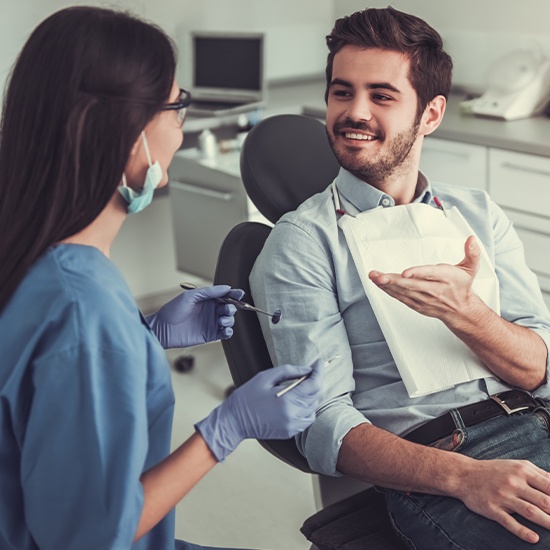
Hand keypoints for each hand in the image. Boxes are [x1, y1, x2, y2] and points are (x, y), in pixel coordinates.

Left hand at [146, 285, 244, 348]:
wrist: (162, 329)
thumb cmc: (173, 310)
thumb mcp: (191, 296)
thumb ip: (209, 292)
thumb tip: (227, 288)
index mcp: (207, 299)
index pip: (225, 295)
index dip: (234, 294)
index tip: (239, 294)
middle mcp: (211, 311)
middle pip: (229, 307)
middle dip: (231, 307)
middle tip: (226, 309)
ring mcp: (211, 323)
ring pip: (229, 320)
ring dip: (229, 320)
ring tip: (221, 321)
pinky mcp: (210, 335)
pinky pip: (225, 333)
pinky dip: (228, 332)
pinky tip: (224, 330)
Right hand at [195, 360, 322, 460]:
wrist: (234, 421)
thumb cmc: (247, 397)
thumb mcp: (265, 377)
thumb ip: (289, 371)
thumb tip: (306, 369)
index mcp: (287, 401)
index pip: (314, 385)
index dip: (318, 372)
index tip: (318, 364)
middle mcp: (293, 415)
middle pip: (315, 396)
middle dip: (313, 382)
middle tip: (306, 373)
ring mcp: (292, 426)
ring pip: (312, 408)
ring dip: (309, 396)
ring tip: (297, 388)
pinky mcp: (289, 432)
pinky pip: (306, 418)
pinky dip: (305, 408)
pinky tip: (293, 401)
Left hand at [368, 236, 480, 323]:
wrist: (461, 310)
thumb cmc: (461, 286)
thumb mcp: (471, 269)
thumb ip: (472, 253)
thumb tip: (471, 239)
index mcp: (446, 278)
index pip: (430, 274)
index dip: (417, 273)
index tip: (405, 272)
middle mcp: (434, 290)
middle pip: (411, 285)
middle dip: (393, 280)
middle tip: (378, 275)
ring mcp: (424, 299)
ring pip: (403, 292)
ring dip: (386, 284)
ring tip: (374, 277)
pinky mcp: (416, 304)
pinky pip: (400, 298)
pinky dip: (388, 291)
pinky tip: (379, 284)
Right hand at [456, 459, 549, 543]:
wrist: (464, 474)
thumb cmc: (494, 471)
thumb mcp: (516, 465)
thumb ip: (538, 475)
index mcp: (522, 470)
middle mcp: (513, 482)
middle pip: (544, 500)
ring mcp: (502, 496)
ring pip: (530, 512)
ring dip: (547, 523)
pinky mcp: (492, 509)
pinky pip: (509, 522)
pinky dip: (523, 531)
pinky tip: (534, 538)